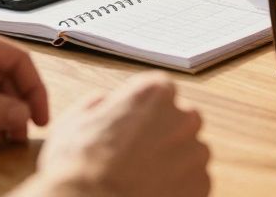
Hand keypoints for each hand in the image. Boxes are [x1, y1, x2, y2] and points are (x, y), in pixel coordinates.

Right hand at [28, 73, 209, 196]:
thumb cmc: (78, 167)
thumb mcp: (73, 121)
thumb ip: (99, 103)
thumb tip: (105, 103)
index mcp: (154, 92)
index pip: (159, 90)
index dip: (142, 109)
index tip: (129, 125)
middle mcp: (183, 117)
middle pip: (180, 119)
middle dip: (162, 133)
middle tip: (135, 154)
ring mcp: (196, 152)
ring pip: (189, 151)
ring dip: (172, 161)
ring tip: (140, 177)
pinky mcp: (202, 184)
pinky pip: (193, 180)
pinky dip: (178, 186)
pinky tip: (151, 191)